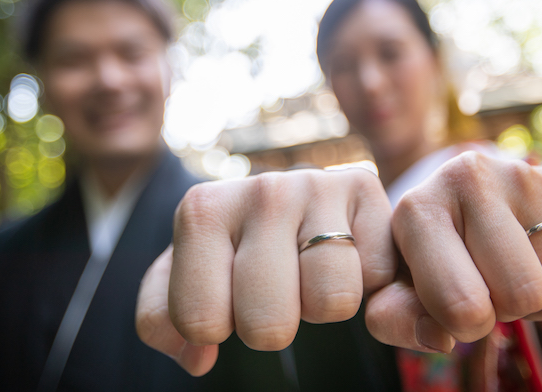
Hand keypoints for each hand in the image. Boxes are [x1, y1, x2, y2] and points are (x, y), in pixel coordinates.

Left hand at [136, 169, 395, 375]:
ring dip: (321, 303)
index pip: (200, 322)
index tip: (226, 298)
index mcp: (201, 210)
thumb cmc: (234, 246)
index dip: (216, 328)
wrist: (291, 196)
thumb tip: (199, 357)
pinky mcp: (363, 185)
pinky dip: (366, 281)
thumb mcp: (184, 276)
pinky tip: (347, 255)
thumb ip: (164, 320)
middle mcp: (260, 189)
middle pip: (268, 325)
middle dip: (271, 324)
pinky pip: (377, 276)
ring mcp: (315, 184)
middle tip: (274, 290)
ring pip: (332, 302)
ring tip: (309, 271)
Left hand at [365, 151, 541, 352]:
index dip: (464, 325)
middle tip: (482, 287)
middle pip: (520, 296)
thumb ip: (397, 318)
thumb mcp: (398, 290)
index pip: (461, 303)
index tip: (451, 306)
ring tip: (502, 272)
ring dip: (533, 303)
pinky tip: (528, 257)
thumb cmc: (426, 261)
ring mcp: (518, 175)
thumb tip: (437, 338)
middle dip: (503, 312)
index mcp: (416, 208)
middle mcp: (465, 177)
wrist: (464, 213)